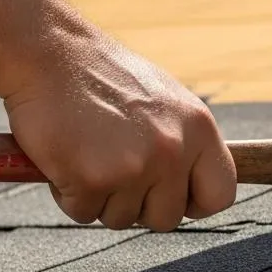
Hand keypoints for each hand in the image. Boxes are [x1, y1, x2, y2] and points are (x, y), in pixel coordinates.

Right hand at [2, 26, 235, 230]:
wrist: (50, 52)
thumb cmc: (101, 73)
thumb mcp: (165, 99)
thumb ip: (183, 141)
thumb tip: (193, 181)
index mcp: (199, 128)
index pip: (220, 194)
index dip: (193, 202)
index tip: (172, 197)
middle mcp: (174, 149)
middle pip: (166, 218)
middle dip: (138, 204)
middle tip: (115, 169)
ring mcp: (135, 166)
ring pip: (121, 218)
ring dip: (100, 197)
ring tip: (89, 152)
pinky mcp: (94, 179)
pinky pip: (83, 212)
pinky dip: (68, 193)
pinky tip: (66, 155)